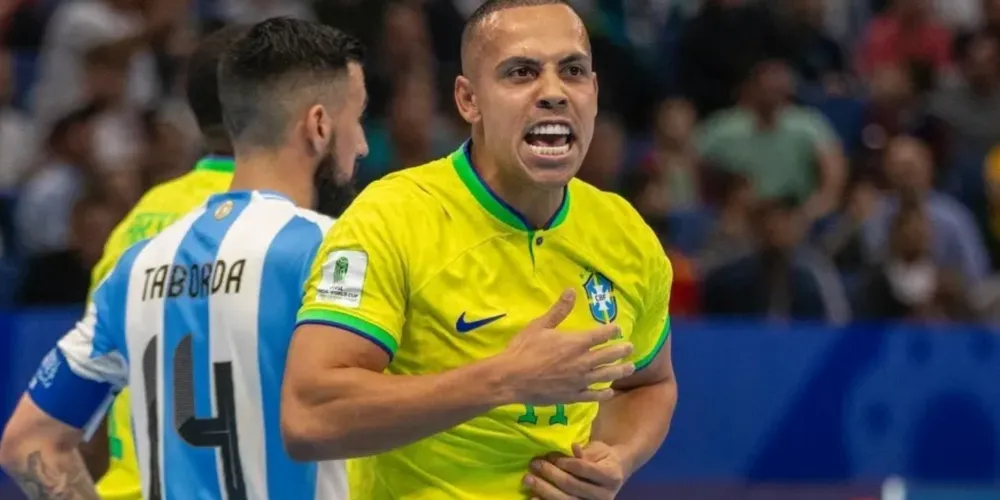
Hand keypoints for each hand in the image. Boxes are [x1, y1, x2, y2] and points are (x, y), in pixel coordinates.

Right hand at [497, 290, 633, 405]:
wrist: (511, 378)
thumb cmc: (523, 349)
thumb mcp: (540, 325)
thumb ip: (559, 310)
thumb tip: (571, 291)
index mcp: (576, 342)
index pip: (601, 335)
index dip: (612, 330)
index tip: (618, 329)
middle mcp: (582, 362)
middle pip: (609, 355)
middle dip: (622, 350)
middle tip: (630, 347)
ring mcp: (579, 380)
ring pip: (606, 375)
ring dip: (620, 371)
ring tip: (630, 368)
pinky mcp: (572, 396)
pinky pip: (593, 395)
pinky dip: (603, 393)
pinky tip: (609, 391)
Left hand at [524, 442, 625, 499]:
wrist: (612, 474)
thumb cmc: (602, 459)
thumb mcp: (598, 450)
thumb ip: (585, 452)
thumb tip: (573, 447)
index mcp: (611, 476)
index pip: (584, 469)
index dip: (566, 462)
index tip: (550, 455)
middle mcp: (604, 495)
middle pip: (572, 485)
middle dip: (551, 474)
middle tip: (535, 463)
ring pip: (565, 499)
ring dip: (544, 489)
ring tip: (528, 478)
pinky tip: (533, 497)